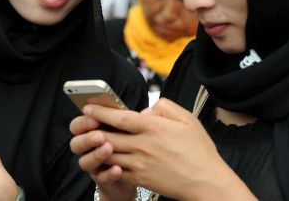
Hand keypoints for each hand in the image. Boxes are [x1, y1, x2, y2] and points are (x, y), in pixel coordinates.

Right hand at [70, 114, 136, 200]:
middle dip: (86, 138)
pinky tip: (118, 169)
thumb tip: (147, 112)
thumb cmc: (139, 143)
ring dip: (95, 155)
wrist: (143, 172)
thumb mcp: (140, 125)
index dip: (84, 119)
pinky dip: (109, 173)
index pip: (80, 123)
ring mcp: (97, 164)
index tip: (91, 112)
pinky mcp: (106, 179)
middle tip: (100, 135)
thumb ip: (144, 115)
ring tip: (108, 149)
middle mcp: (93, 147)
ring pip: (85, 162)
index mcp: (97, 129)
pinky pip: (102, 178)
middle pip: (76, 143)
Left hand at [81, 98, 255, 200]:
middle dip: (92, 128)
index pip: (119, 117)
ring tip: (90, 138)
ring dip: (96, 146)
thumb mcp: (187, 119)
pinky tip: (104, 157)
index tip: (88, 107)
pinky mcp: (139, 179)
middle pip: (108, 135)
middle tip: (83, 122)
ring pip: (108, 153)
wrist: (205, 181)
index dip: (101, 111)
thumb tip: (146, 110)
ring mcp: (139, 164)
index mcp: (153, 127)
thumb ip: (165, 107)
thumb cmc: (198, 150)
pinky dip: (107, 163)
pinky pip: (116, 170)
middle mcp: (143, 145)